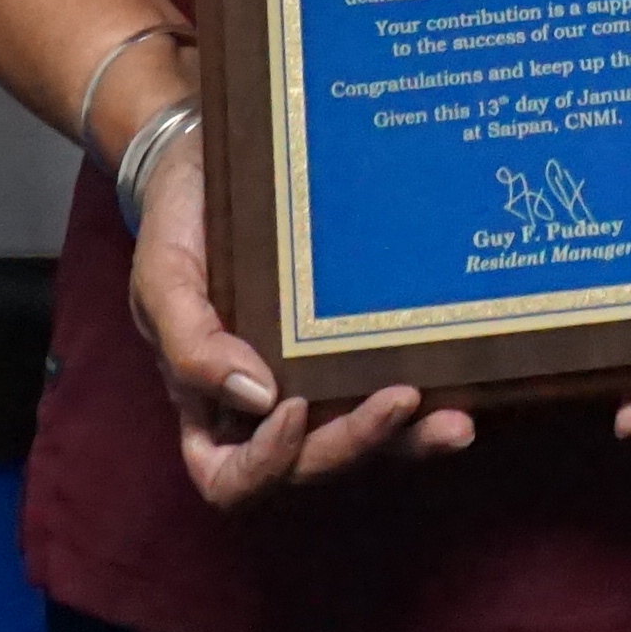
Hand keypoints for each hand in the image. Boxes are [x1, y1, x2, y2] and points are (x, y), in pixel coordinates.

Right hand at [127, 157, 475, 505]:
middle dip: (355, 442)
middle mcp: (266, 405)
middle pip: (309, 463)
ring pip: (362, 441)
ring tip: (454, 421)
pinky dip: (430, 402)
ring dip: (408, 440)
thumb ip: (189, 341)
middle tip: (399, 398)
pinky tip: (466, 393)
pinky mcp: (358, 345)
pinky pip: (392, 391)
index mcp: (208, 402)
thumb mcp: (163, 275)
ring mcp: (317, 378)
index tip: (296, 406)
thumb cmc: (179, 221)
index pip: (230, 475)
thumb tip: (256, 396)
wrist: (210, 155)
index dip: (264, 463)